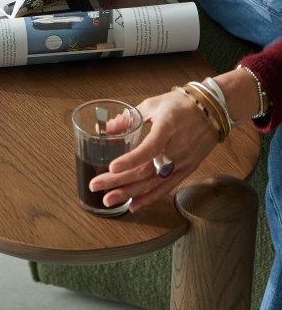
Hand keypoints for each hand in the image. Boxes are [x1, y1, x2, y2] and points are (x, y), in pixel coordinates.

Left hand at [88, 88, 219, 211]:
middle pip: (146, 170)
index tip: (112, 168)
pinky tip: (133, 205)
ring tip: (108, 200)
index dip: (131, 159)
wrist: (214, 109)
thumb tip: (104, 130)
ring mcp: (184, 161)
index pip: (150, 147)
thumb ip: (128, 119)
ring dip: (130, 193)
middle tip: (96, 186)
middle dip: (118, 180)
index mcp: (168, 126)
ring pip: (154, 182)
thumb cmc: (181, 104)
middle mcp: (178, 147)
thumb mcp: (152, 104)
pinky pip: (167, 187)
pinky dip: (149, 197)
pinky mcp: (188, 169)